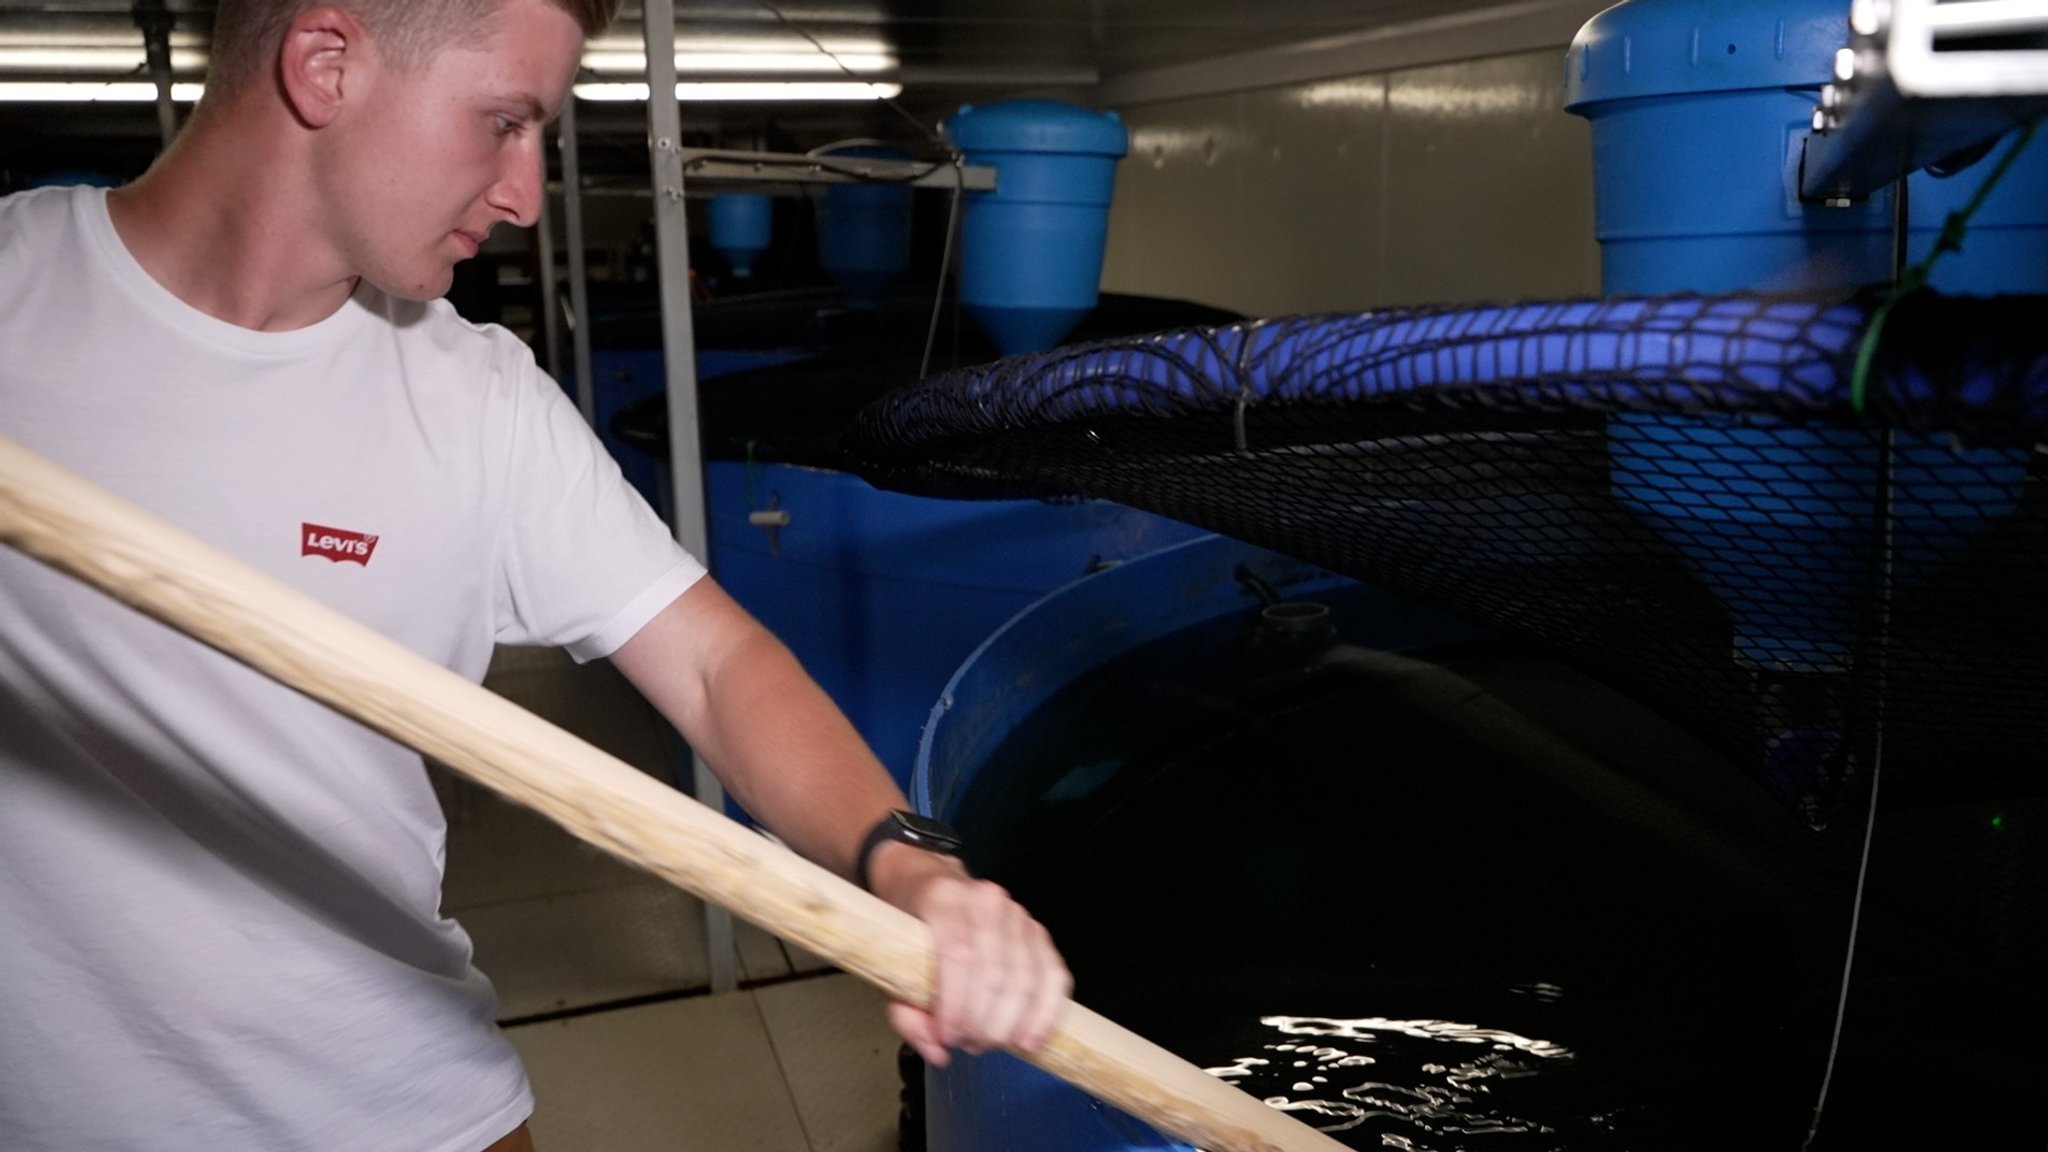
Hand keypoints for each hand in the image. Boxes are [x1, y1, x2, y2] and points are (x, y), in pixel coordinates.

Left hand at [867, 843, 1071, 1066]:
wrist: (928, 884)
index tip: (950, 1038)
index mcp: (943, 900)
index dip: (958, 1005)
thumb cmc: (908, 929)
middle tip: (970, 1045)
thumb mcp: (889, 966)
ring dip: (1011, 1023)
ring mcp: (1017, 913)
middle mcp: (986, 900)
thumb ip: (907, 1014)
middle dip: (985, 1022)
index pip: (959, 955)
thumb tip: (940, 1053)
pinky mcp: (1038, 931)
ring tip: (991, 1043)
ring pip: (1027, 977)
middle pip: (996, 972)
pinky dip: (1046, 1011)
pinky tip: (1032, 1038)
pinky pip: (1054, 974)